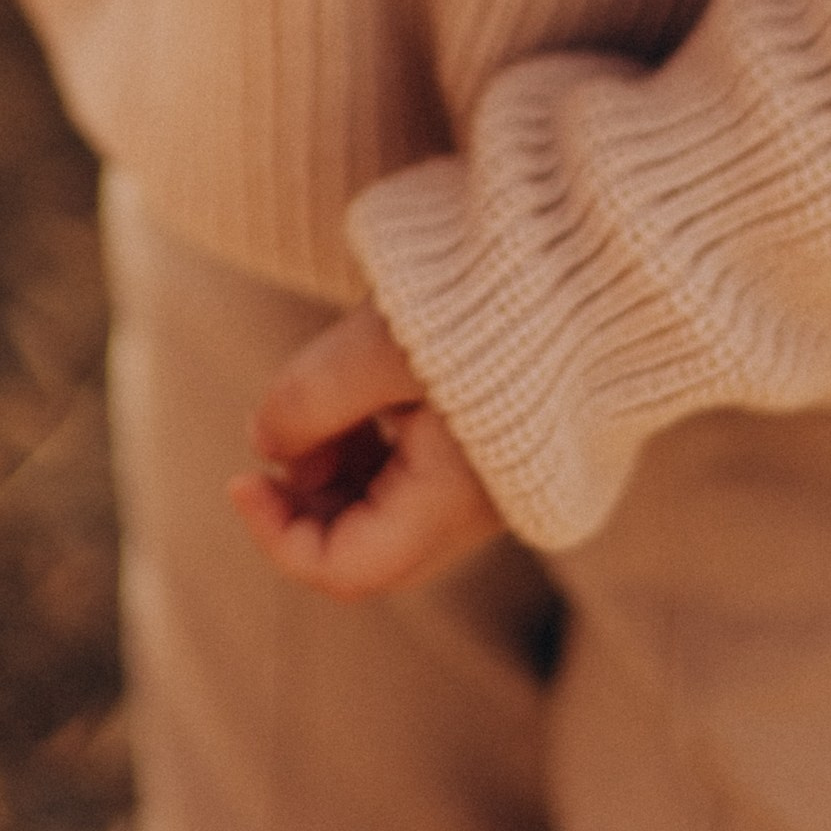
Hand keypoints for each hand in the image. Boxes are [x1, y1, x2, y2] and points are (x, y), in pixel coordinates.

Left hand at [228, 303, 502, 597]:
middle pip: (364, 544)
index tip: (241, 475)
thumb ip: (307, 402)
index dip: (276, 535)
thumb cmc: (484, 303)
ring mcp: (488, 477)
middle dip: (305, 500)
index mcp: (450, 503)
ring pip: (386, 505)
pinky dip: (371, 439)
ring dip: (336, 464)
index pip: (344, 570)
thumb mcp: (374, 348)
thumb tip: (264, 444)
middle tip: (281, 430)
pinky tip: (360, 385)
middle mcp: (475, 509)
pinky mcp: (493, 441)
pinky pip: (414, 467)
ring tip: (324, 393)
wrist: (589, 260)